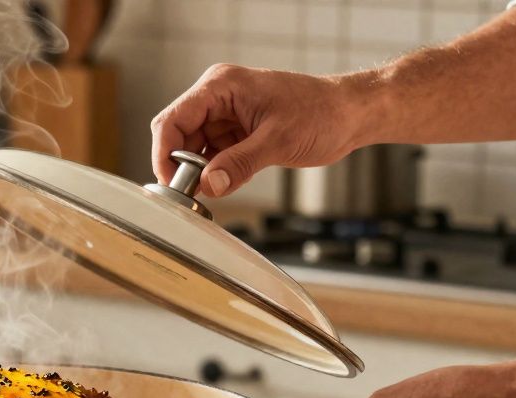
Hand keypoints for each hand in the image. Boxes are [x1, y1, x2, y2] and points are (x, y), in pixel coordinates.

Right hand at [150, 65, 371, 196]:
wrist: (351, 114)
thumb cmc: (323, 112)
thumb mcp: (279, 141)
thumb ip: (240, 163)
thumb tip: (209, 185)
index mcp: (221, 86)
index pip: (173, 119)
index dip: (165, 153)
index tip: (170, 183)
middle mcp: (218, 97)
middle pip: (178, 135)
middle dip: (182, 166)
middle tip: (193, 193)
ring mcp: (226, 115)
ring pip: (193, 149)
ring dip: (200, 172)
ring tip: (218, 187)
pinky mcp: (236, 132)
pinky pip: (213, 156)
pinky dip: (216, 173)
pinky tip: (230, 181)